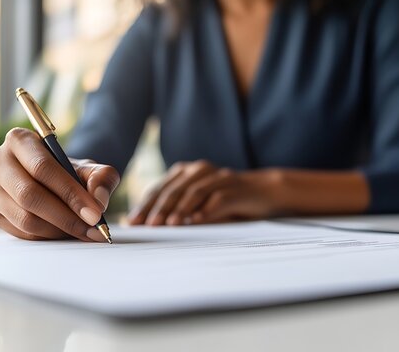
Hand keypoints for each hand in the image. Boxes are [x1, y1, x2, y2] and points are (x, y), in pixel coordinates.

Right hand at [0, 128, 119, 241]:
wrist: (53, 181)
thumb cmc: (70, 171)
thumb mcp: (91, 168)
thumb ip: (102, 178)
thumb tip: (98, 200)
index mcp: (19, 139)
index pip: (42, 168)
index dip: (70, 193)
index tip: (94, 213)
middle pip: (30, 195)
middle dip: (66, 216)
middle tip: (92, 228)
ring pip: (25, 218)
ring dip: (58, 230)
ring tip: (83, 231)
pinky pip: (21, 232)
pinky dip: (47, 236)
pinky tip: (65, 232)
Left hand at [128, 160, 281, 225]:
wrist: (265, 192)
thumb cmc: (227, 201)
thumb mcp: (200, 205)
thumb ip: (178, 211)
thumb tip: (150, 228)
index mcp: (187, 172)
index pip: (160, 189)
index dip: (145, 205)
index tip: (133, 223)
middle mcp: (200, 171)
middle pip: (174, 189)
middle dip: (158, 209)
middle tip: (147, 226)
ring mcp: (218, 178)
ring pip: (193, 192)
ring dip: (179, 210)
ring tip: (168, 225)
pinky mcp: (235, 188)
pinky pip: (217, 198)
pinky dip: (205, 210)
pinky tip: (195, 221)